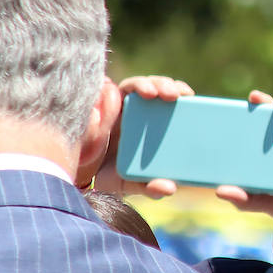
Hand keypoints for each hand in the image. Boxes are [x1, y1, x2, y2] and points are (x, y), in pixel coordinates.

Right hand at [90, 75, 192, 198]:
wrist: (83, 175)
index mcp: (153, 124)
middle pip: (156, 88)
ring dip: (146, 84)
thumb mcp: (133, 183)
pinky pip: (108, 90)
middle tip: (173, 95)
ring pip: (136, 85)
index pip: (170, 101)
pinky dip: (115, 89)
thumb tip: (170, 188)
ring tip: (151, 93)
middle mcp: (138, 111)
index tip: (189, 95)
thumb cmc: (114, 174)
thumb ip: (150, 187)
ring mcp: (118, 105)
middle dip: (165, 85)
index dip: (180, 93)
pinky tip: (122, 94)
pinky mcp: (100, 104)